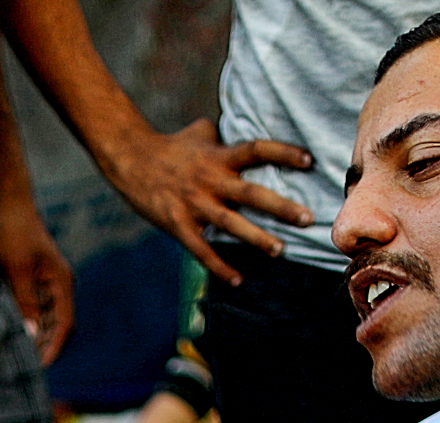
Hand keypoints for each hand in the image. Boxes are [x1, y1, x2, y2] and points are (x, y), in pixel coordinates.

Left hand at [0, 203, 75, 363]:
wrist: (7, 203)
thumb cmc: (13, 232)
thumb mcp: (17, 269)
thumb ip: (25, 301)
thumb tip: (32, 333)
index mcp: (62, 282)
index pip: (64, 324)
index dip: (54, 346)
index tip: (40, 365)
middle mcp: (58, 284)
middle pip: (57, 324)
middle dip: (45, 345)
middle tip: (28, 366)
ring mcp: (47, 281)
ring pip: (45, 316)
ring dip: (36, 334)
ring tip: (21, 354)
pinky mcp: (33, 277)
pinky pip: (35, 306)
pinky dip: (28, 320)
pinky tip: (14, 332)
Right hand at [102, 118, 313, 285]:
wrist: (130, 159)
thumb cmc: (171, 147)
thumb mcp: (201, 133)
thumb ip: (226, 135)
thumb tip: (244, 126)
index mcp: (219, 157)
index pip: (257, 150)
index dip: (283, 153)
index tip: (309, 160)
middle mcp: (210, 180)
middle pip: (250, 193)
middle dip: (280, 207)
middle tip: (307, 218)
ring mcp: (194, 203)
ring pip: (230, 224)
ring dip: (257, 238)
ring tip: (280, 250)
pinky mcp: (178, 224)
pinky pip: (201, 249)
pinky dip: (219, 265)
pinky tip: (238, 279)